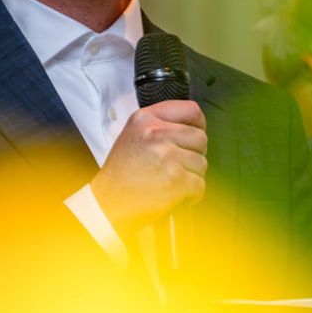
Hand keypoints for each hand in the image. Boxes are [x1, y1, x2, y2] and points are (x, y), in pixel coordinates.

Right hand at [90, 100, 207, 240]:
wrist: (108, 202)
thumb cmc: (121, 174)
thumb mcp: (132, 135)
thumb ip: (159, 125)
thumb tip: (192, 127)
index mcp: (145, 119)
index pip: (191, 110)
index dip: (198, 125)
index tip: (196, 135)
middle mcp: (155, 134)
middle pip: (200, 138)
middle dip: (195, 154)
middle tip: (180, 165)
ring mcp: (166, 155)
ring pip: (202, 163)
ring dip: (193, 176)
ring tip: (174, 181)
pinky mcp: (175, 178)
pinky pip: (200, 184)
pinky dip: (193, 194)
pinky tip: (178, 194)